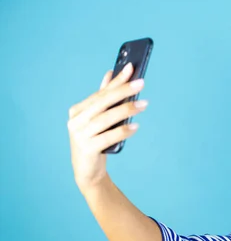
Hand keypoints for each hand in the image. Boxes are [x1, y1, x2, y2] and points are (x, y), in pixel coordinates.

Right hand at [67, 63, 146, 191]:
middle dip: (123, 91)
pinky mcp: (87, 149)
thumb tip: (110, 73)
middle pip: (103, 103)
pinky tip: (135, 126)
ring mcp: (80, 135)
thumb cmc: (96, 141)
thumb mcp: (99, 119)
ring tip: (144, 104)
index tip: (131, 68)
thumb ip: (103, 98)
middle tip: (141, 83)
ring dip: (126, 110)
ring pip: (106, 119)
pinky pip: (108, 137)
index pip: (101, 93)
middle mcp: (76, 121)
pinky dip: (122, 131)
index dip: (116, 81)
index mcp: (78, 111)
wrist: (88, 171)